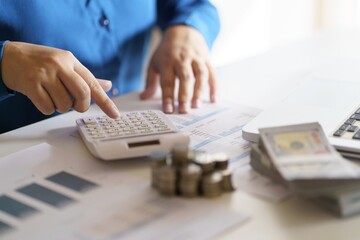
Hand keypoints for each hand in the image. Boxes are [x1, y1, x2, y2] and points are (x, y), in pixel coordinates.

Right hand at [1, 42, 119, 117]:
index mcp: (71, 61)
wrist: (8, 56)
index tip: (115, 115)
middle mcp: (60, 65)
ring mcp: (45, 74)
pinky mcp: (31, 83)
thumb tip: (108, 85)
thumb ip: (86, 78)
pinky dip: (47, 109)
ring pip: (64, 104)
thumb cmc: (40, 62)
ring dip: (60, 108)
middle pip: (83, 94)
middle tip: (75, 106)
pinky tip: (41, 98)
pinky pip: (47, 107)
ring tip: (52, 97)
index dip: (106, 102)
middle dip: (82, 106)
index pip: (93, 84)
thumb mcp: (65, 64)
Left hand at [140, 25, 216, 112]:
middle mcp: (182, 59)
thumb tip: (144, 97)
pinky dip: (214, 87)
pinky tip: (213, 100)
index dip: (167, 97)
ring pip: (200, 74)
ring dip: (199, 91)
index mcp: (167, 61)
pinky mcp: (207, 59)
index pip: (167, 81)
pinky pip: (212, 73)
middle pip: (185, 78)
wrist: (183, 30)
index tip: (168, 110)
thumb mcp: (154, 62)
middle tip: (184, 111)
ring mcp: (196, 58)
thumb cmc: (166, 51)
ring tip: (196, 106)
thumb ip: (150, 80)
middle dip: (184, 95)